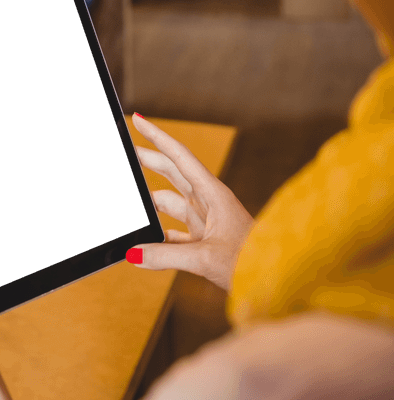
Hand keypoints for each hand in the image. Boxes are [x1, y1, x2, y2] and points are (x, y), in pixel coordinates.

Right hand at [129, 113, 253, 291]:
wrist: (274, 279)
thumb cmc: (253, 263)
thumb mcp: (205, 258)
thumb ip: (166, 256)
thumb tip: (134, 252)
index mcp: (213, 194)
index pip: (179, 157)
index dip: (157, 137)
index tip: (138, 121)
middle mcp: (208, 202)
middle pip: (172, 173)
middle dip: (148, 160)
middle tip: (125, 152)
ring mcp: (207, 221)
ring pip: (171, 202)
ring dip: (150, 203)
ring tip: (130, 202)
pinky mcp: (205, 240)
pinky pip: (174, 232)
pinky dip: (158, 234)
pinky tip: (145, 241)